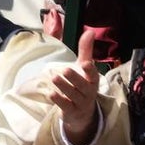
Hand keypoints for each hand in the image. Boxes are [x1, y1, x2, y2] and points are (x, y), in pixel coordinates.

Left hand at [49, 29, 100, 144]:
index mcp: (93, 80)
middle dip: (74, 78)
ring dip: (64, 87)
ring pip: (73, 95)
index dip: (90, 70)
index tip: (85, 63)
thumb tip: (89, 31)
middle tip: (65, 69)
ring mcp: (80, 103)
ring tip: (54, 77)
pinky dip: (58, 100)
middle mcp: (89, 92)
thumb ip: (85, 50)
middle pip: (82, 85)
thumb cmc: (83, 85)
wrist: (83, 113)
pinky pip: (65, 106)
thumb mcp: (84, 68)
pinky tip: (51, 93)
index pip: (93, 75)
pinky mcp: (71, 112)